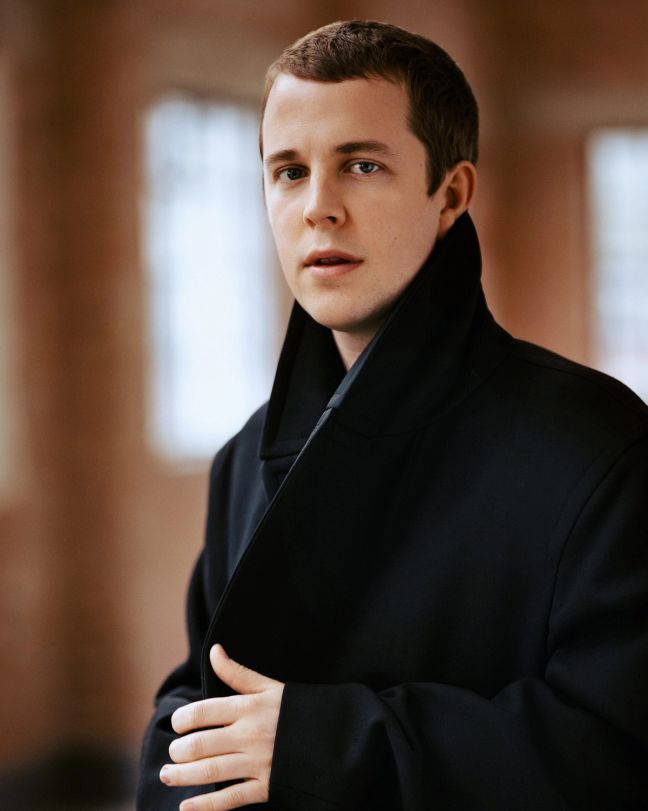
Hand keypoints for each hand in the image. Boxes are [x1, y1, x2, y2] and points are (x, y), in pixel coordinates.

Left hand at [160, 644, 284, 809]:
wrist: (336, 736)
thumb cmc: (298, 709)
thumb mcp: (270, 686)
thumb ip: (237, 673)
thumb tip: (214, 651)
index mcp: (249, 707)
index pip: (203, 712)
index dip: (183, 719)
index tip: (176, 724)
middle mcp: (250, 734)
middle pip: (201, 744)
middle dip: (179, 751)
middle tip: (172, 754)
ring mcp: (258, 762)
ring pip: (210, 771)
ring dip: (183, 776)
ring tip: (167, 775)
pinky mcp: (267, 787)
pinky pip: (231, 799)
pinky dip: (206, 806)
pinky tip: (187, 806)